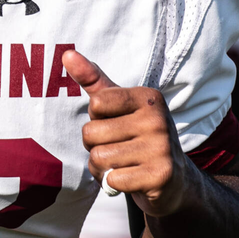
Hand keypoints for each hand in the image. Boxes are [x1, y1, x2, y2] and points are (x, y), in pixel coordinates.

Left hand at [67, 49, 191, 218]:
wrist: (172, 180)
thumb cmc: (137, 137)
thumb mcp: (118, 106)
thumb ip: (92, 79)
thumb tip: (66, 53)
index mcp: (147, 97)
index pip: (96, 104)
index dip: (97, 119)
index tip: (115, 124)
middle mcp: (157, 119)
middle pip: (92, 133)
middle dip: (95, 147)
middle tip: (117, 150)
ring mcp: (161, 147)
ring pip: (99, 158)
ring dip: (101, 168)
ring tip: (121, 165)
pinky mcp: (160, 175)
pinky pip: (113, 180)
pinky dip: (114, 184)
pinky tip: (130, 180)